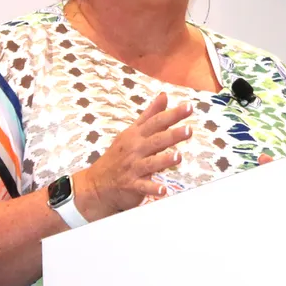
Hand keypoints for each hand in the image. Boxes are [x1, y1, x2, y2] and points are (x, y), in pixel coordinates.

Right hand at [71, 92, 191, 220]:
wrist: (97, 184)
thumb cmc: (119, 155)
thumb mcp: (132, 132)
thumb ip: (150, 115)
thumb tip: (164, 96)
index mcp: (136, 135)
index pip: (156, 122)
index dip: (172, 115)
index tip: (188, 107)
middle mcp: (135, 150)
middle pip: (156, 140)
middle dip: (172, 135)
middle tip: (188, 130)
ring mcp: (133, 168)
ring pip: (150, 163)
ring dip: (164, 160)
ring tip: (178, 157)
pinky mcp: (131, 186)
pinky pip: (143, 187)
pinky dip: (152, 189)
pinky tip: (163, 190)